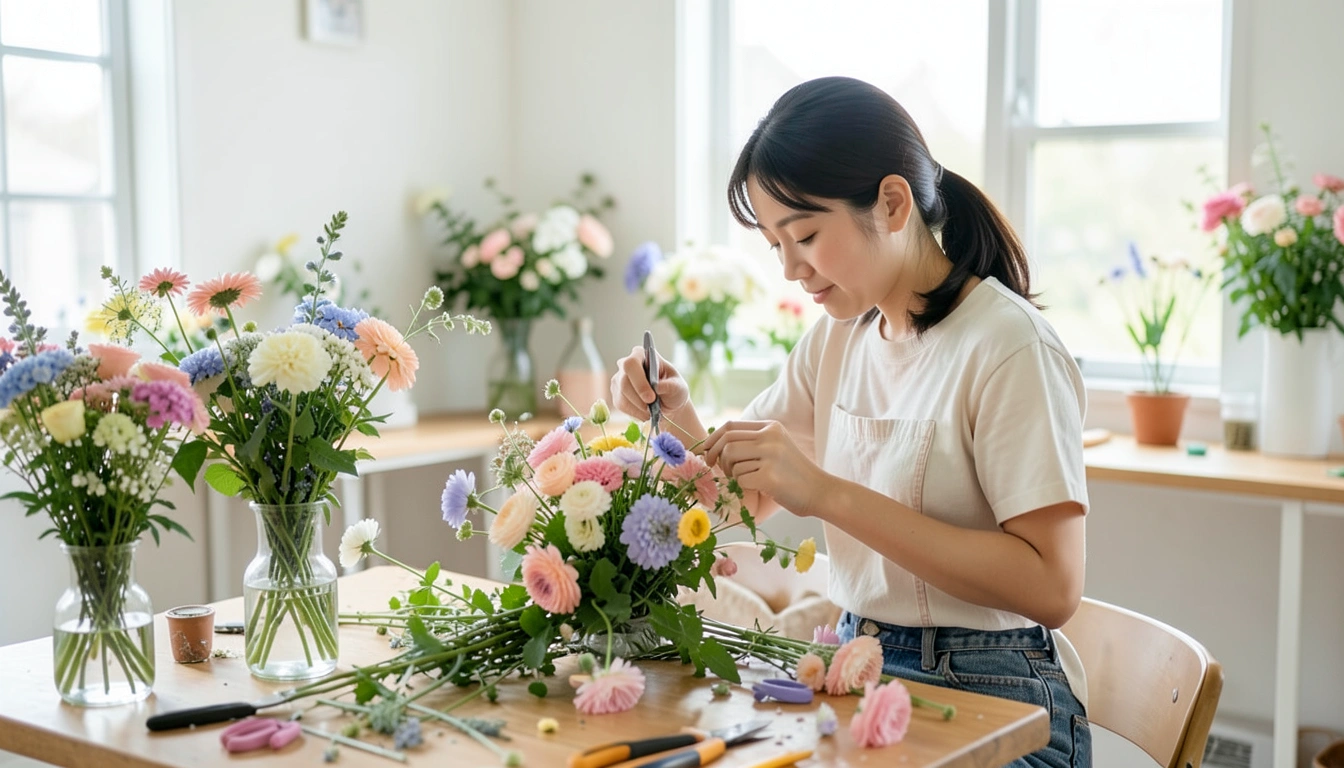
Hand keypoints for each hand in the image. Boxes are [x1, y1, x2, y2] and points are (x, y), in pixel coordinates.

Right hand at [611, 345, 690, 420]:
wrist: (668, 403)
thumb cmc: (673, 390)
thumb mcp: (679, 387)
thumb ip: (671, 386)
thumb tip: (657, 387)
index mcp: (641, 355)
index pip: (631, 364)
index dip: (639, 381)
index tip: (651, 397)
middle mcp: (625, 364)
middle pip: (624, 381)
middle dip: (639, 398)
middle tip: (652, 409)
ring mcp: (618, 379)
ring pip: (622, 396)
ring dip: (638, 408)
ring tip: (652, 411)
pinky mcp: (616, 394)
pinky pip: (620, 405)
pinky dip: (634, 413)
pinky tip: (645, 413)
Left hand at [702, 420, 826, 516]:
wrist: (820, 491)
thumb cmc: (794, 474)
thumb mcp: (776, 447)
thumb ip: (751, 442)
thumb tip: (714, 444)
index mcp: (770, 427)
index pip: (730, 426)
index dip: (712, 439)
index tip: (705, 451)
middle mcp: (771, 437)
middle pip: (726, 443)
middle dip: (715, 457)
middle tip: (716, 469)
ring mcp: (771, 456)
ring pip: (731, 462)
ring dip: (733, 475)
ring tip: (749, 479)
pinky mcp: (770, 476)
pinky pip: (740, 480)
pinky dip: (744, 486)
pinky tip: (760, 487)